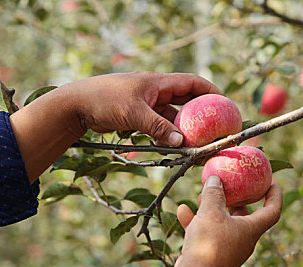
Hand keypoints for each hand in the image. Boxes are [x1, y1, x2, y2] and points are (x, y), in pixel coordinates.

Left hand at [63, 71, 221, 145]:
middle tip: (214, 129)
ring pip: (172, 117)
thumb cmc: (105, 100)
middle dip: (201, 114)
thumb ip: (158, 127)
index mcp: (158, 82)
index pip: (192, 82)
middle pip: (185, 101)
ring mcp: (147, 104)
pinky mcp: (138, 117)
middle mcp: (155, 91)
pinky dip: (166, 135)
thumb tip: (182, 142)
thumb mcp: (134, 113)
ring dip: (182, 129)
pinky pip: (158, 126)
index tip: (225, 104)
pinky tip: (172, 147)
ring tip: (195, 144)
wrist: (77, 105)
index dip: (211, 91)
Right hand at [173, 176, 282, 266]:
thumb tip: (216, 179)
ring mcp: (227, 249)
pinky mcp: (210, 255)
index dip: (274, 196)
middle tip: (230, 187)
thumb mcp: (211, 212)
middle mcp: (243, 240)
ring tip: (200, 196)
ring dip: (212, 209)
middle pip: (245, 217)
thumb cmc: (209, 243)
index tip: (272, 182)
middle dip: (237, 201)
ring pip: (223, 224)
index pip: (272, 211)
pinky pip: (206, 233)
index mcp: (251, 230)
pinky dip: (196, 222)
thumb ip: (214, 194)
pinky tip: (182, 210)